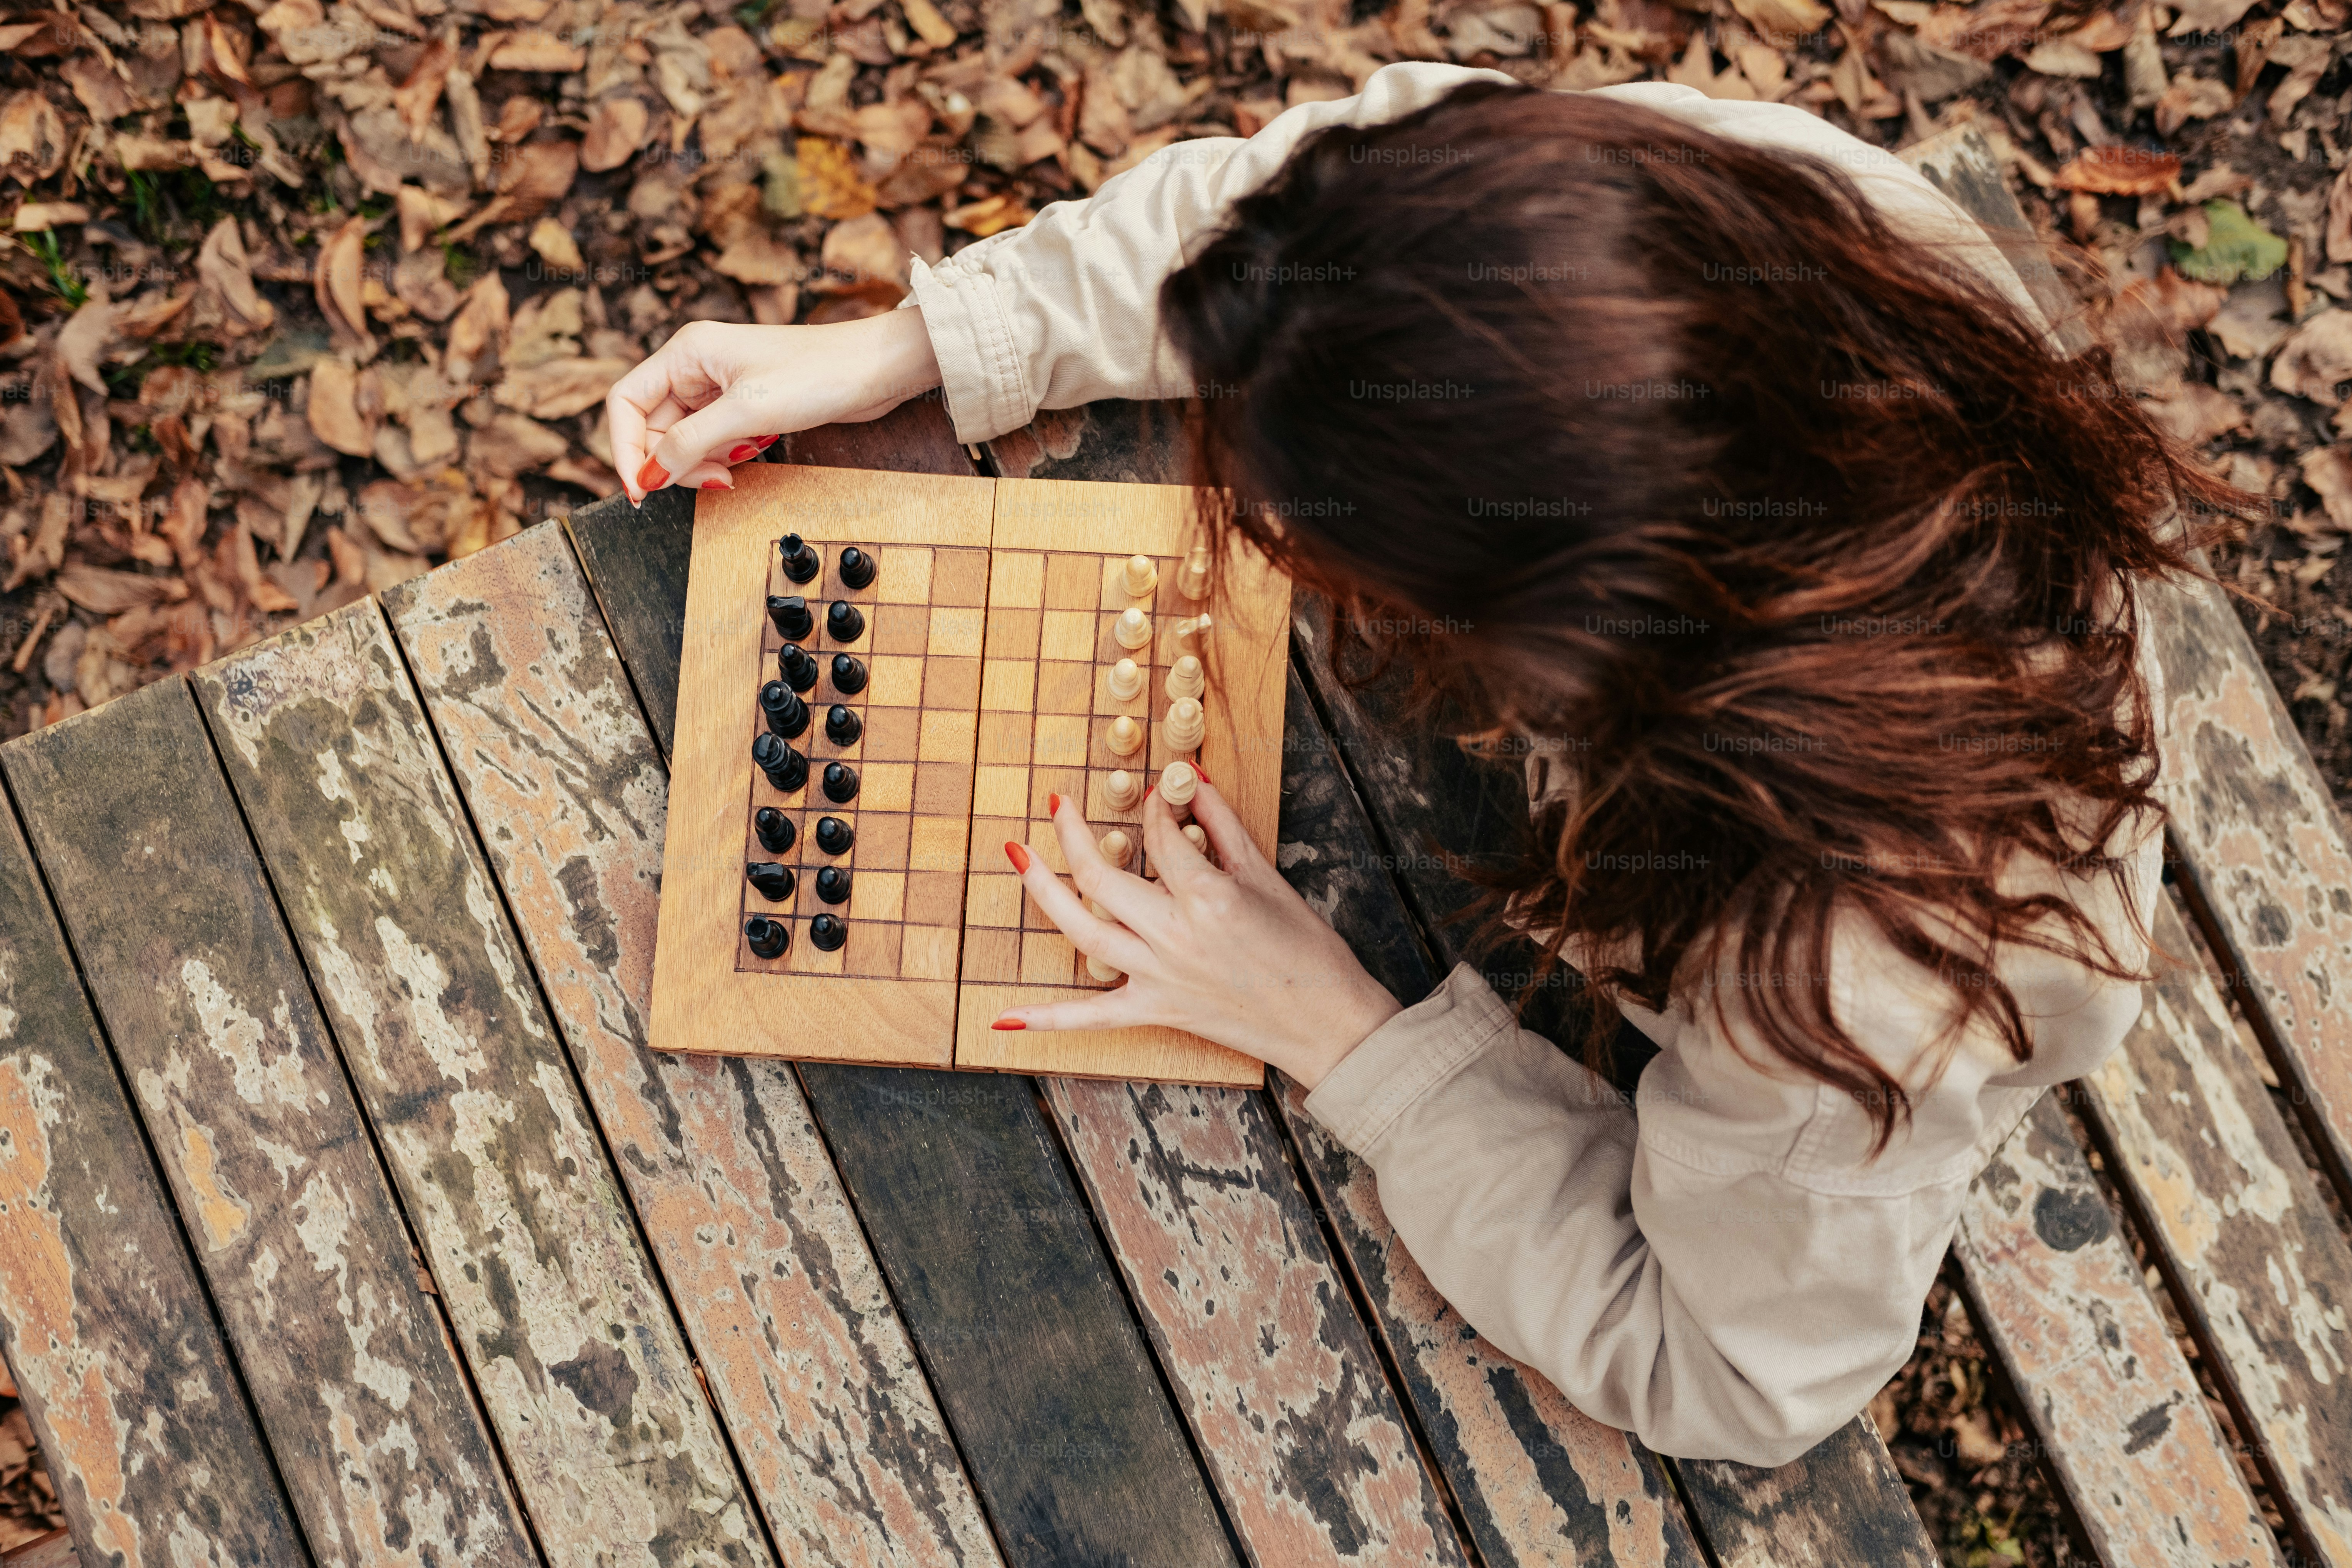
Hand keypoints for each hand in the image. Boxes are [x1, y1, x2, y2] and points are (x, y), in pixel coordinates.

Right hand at [604, 309, 943, 502]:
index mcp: (686, 352)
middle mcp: (696, 366)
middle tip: (713, 480)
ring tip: (741, 462)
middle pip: (655, 427)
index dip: (625, 449)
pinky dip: (726, 455)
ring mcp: (720, 387)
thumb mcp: (746, 411)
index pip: (626, 403)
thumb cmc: (818, 373)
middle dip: (676, 461)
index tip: (641, 489)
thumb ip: (691, 444)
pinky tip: (754, 451)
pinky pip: (715, 440)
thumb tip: (650, 476)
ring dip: (704, 462)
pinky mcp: (745, 405)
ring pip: (686, 438)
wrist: (875, 369)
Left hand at [997, 774, 1401, 1088]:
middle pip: (1101, 877)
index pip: (1158, 837)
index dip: (1154, 808)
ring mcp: (1158, 977)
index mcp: (1207, 897)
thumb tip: (1188, 779)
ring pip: (1082, 930)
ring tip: (1016, 854)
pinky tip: (1001, 1018)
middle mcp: (1173, 936)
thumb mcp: (1265, 876)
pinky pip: (1091, 1018)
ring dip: (1042, 891)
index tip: (1154, 794)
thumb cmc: (1306, 949)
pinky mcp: (1156, 1011)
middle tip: (1056, 803)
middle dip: (1072, 834)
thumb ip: (1221, 825)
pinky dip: (1046, 1019)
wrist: (1325, 1020)